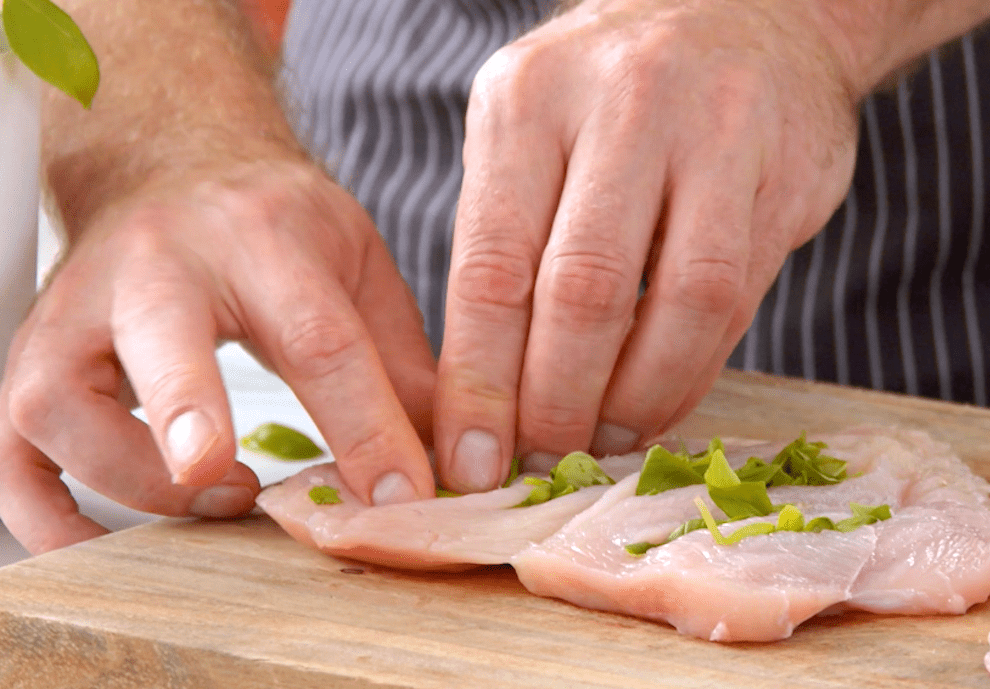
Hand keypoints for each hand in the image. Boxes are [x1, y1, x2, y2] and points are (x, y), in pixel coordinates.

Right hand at [0, 161, 435, 554]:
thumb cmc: (271, 220)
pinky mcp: (35, 354)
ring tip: (213, 496)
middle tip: (226, 483)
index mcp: (261, 236)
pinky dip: (42, 511)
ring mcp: (80, 310)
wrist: (173, 162)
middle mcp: (157, 265)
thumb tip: (453, 460)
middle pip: (160, 337)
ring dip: (128, 475)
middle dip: (188, 412)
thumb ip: (401, 361)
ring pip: (57, 400)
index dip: (366, 428)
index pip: (320, 338)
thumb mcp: (356, 263)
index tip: (402, 497)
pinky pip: (7, 446)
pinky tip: (99, 542)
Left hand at [436, 0, 861, 490]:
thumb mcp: (533, 138)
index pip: (490, 266)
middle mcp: (620, 103)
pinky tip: (661, 402)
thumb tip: (483, 402)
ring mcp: (716, 130)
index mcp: (526, 100)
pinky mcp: (787, 169)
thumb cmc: (613, 101)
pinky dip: (692, 370)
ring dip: (636, 399)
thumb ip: (507, 248)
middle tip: (541, 463)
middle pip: (581, 292)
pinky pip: (739, 298)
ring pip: (678, 303)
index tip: (470, 459)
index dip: (479, 381)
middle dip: (556, 404)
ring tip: (605, 443)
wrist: (749, 15)